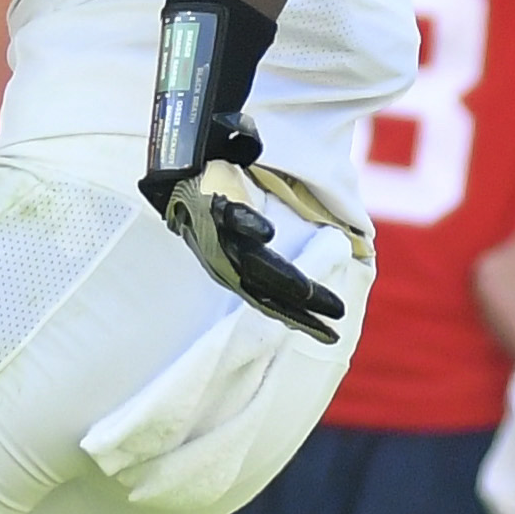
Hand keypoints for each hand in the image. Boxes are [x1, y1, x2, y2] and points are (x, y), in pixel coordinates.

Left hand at [159, 156, 348, 342]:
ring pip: (252, 262)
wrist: (177, 178)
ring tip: (306, 291)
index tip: (331, 335)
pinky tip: (267, 233)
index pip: (272, 302)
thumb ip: (272, 261)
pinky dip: (248, 226)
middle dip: (301, 305)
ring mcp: (219, 237)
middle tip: (336, 315)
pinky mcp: (212, 209)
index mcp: (238, 272)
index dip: (301, 319)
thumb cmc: (220, 212)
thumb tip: (314, 274)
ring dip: (279, 276)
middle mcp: (228, 262)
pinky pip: (231, 218)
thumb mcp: (245, 243)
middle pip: (267, 290)